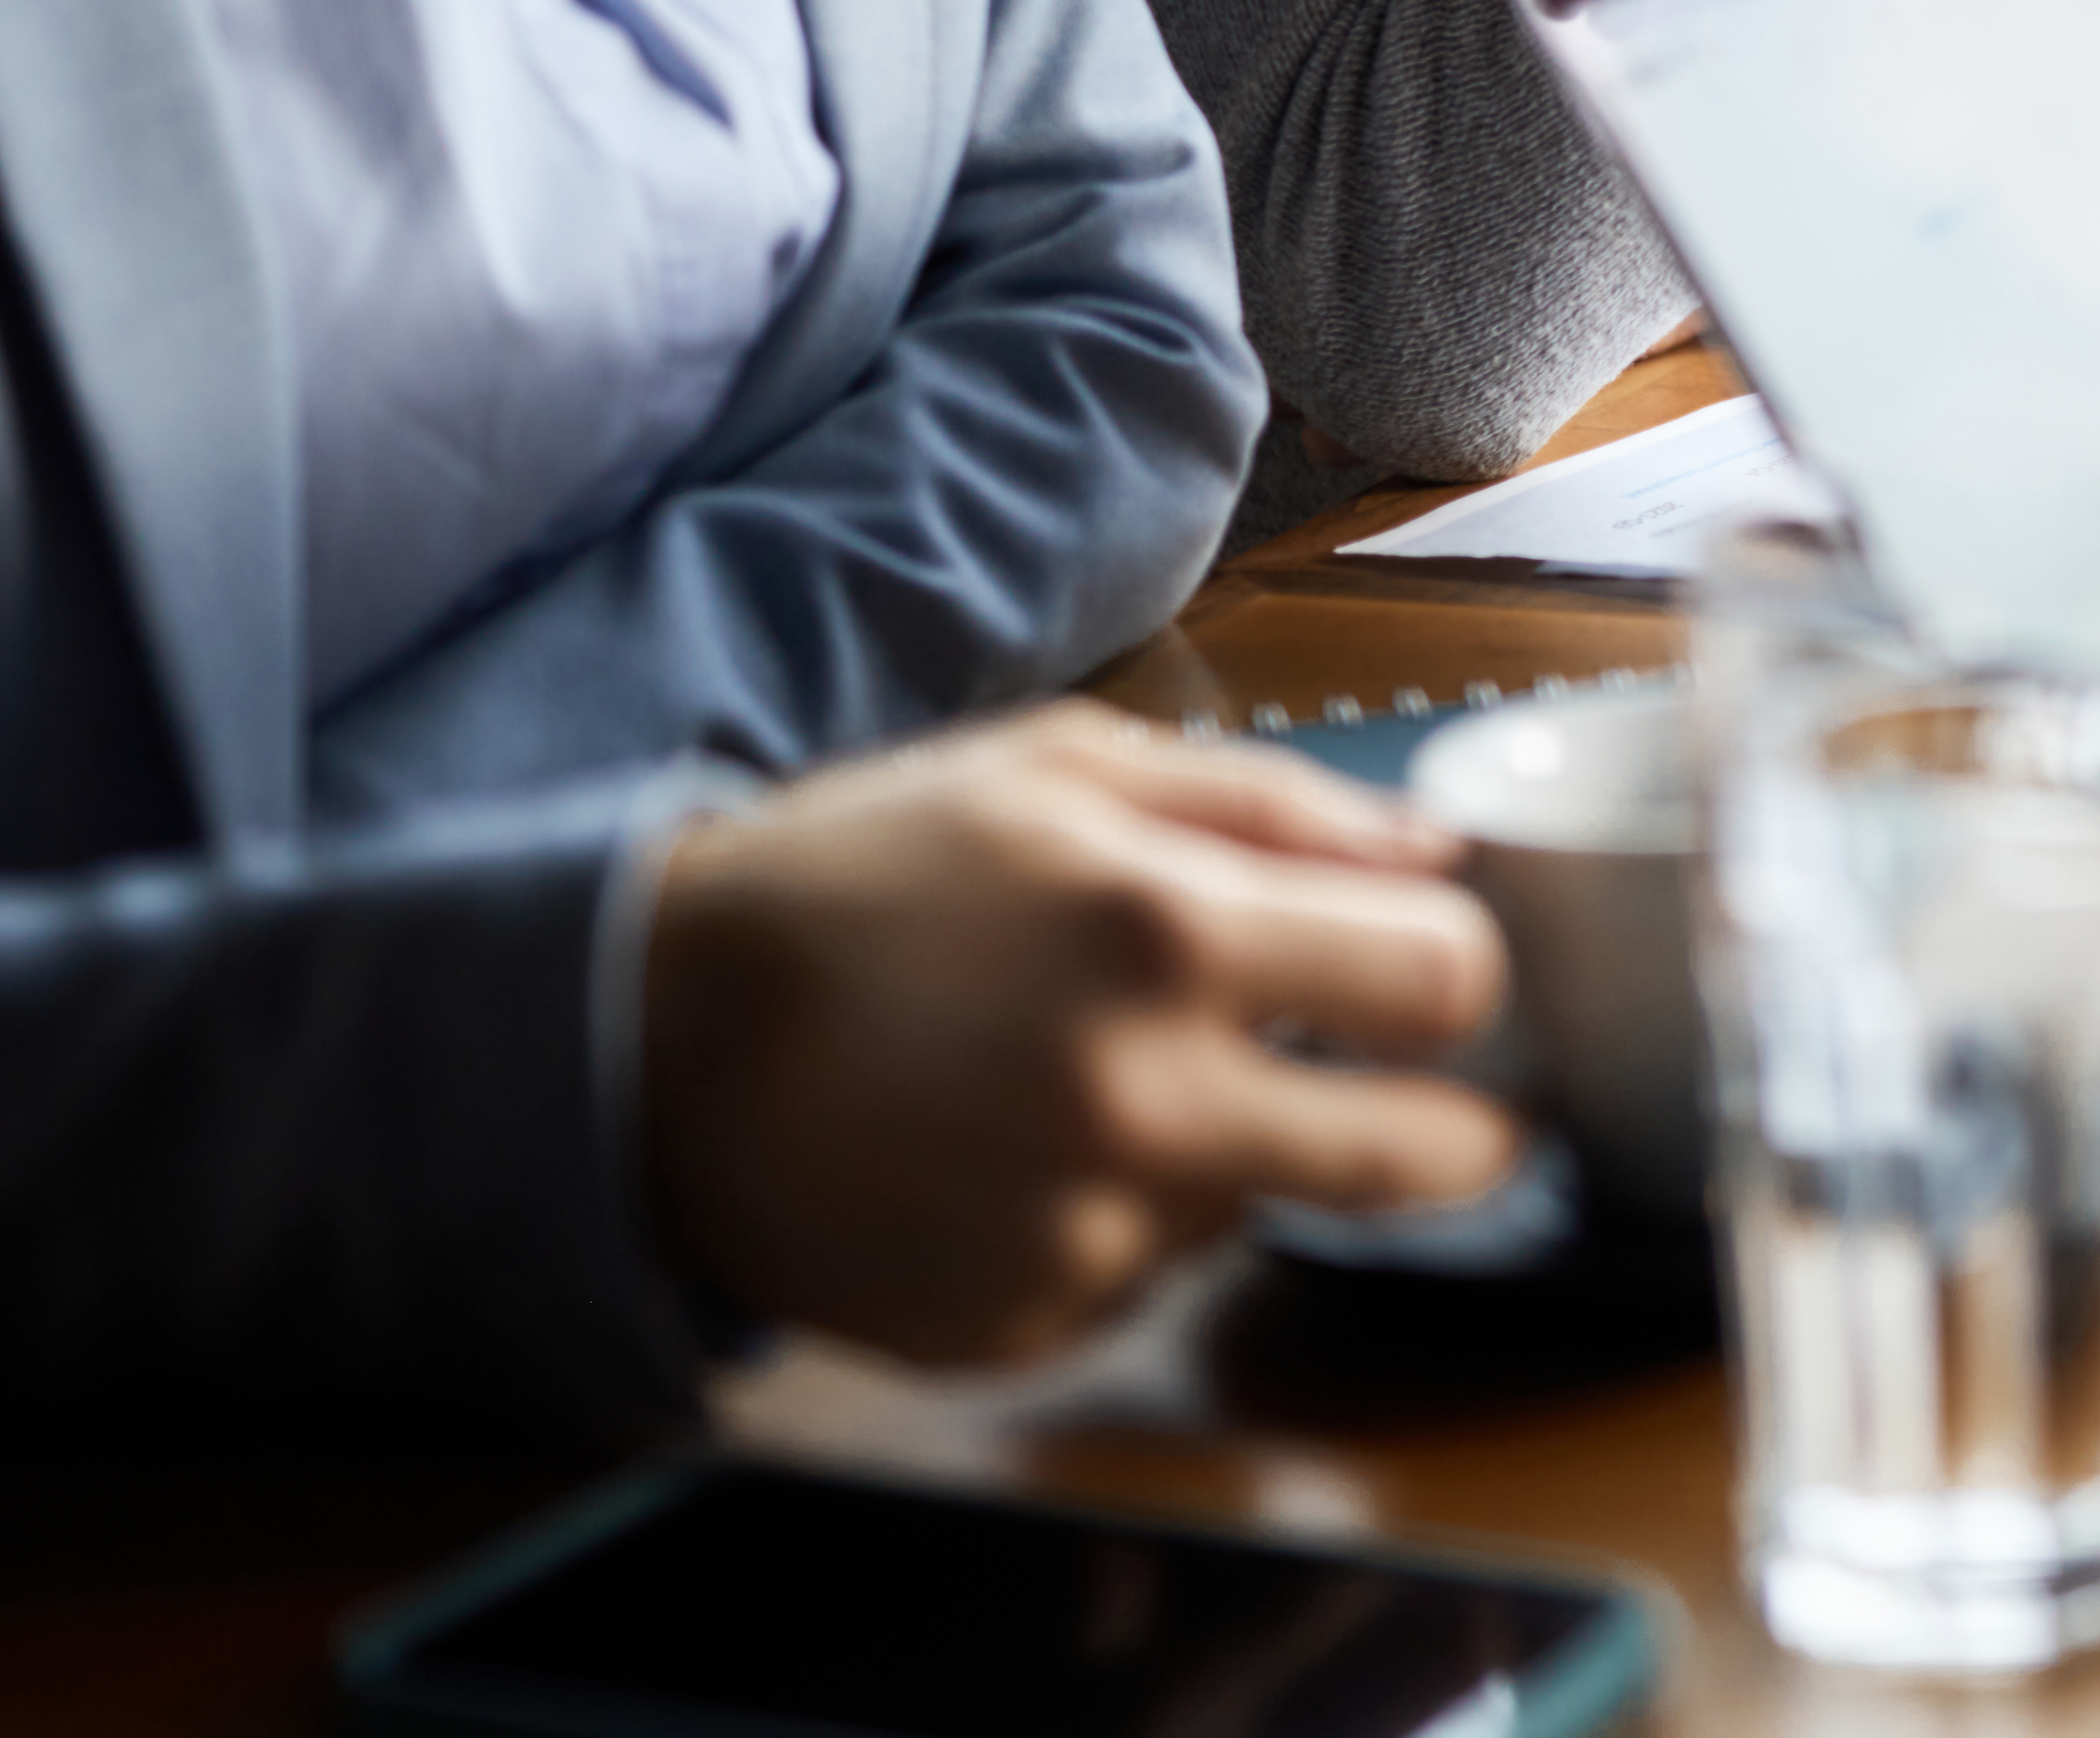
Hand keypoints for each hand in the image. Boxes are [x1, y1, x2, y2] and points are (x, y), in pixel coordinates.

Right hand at [640, 705, 1516, 1365]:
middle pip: (1433, 1161)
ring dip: (1237, 1159)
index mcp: (1166, 934)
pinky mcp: (1021, 1329)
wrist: (639, 1046)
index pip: (1448, 986)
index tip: (1434, 972)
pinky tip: (1024, 1156)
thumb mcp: (1059, 770)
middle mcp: (1143, 1104)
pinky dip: (1124, 1226)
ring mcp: (1082, 1238)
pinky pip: (1147, 1280)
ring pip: (1268, 1214)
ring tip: (1100, 1081)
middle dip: (1456, 1125)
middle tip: (1411, 1091)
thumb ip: (1273, 804)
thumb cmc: (859, 879)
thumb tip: (1436, 852)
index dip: (1460, 974)